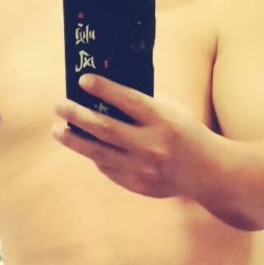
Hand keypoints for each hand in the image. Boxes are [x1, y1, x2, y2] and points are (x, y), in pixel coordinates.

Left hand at [51, 73, 207, 197]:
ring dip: (74, 140)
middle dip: (77, 115)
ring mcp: (142, 168)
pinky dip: (95, 156)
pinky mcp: (137, 184)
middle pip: (105, 128)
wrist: (205, 171)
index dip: (103, 89)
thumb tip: (104, 93)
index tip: (83, 80)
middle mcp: (151, 145)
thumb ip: (143, 102)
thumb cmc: (185, 132)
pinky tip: (85, 146)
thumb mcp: (171, 110)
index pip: (128, 100)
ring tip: (58, 130)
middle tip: (59, 106)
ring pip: (98, 153)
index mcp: (162, 120)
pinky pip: (107, 168)